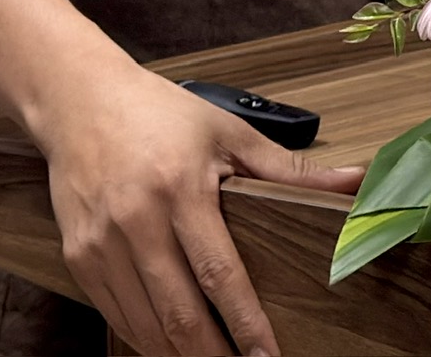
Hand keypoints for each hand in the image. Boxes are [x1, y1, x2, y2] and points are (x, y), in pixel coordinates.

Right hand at [32, 59, 364, 355]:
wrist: (78, 99)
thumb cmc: (157, 113)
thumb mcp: (227, 132)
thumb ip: (290, 169)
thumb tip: (352, 181)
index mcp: (179, 187)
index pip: (218, 273)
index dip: (246, 324)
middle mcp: (135, 219)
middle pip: (179, 314)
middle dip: (214, 356)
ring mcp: (101, 243)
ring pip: (146, 326)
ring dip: (181, 356)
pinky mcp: (79, 257)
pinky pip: (117, 317)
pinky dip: (148, 340)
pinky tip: (173, 345)